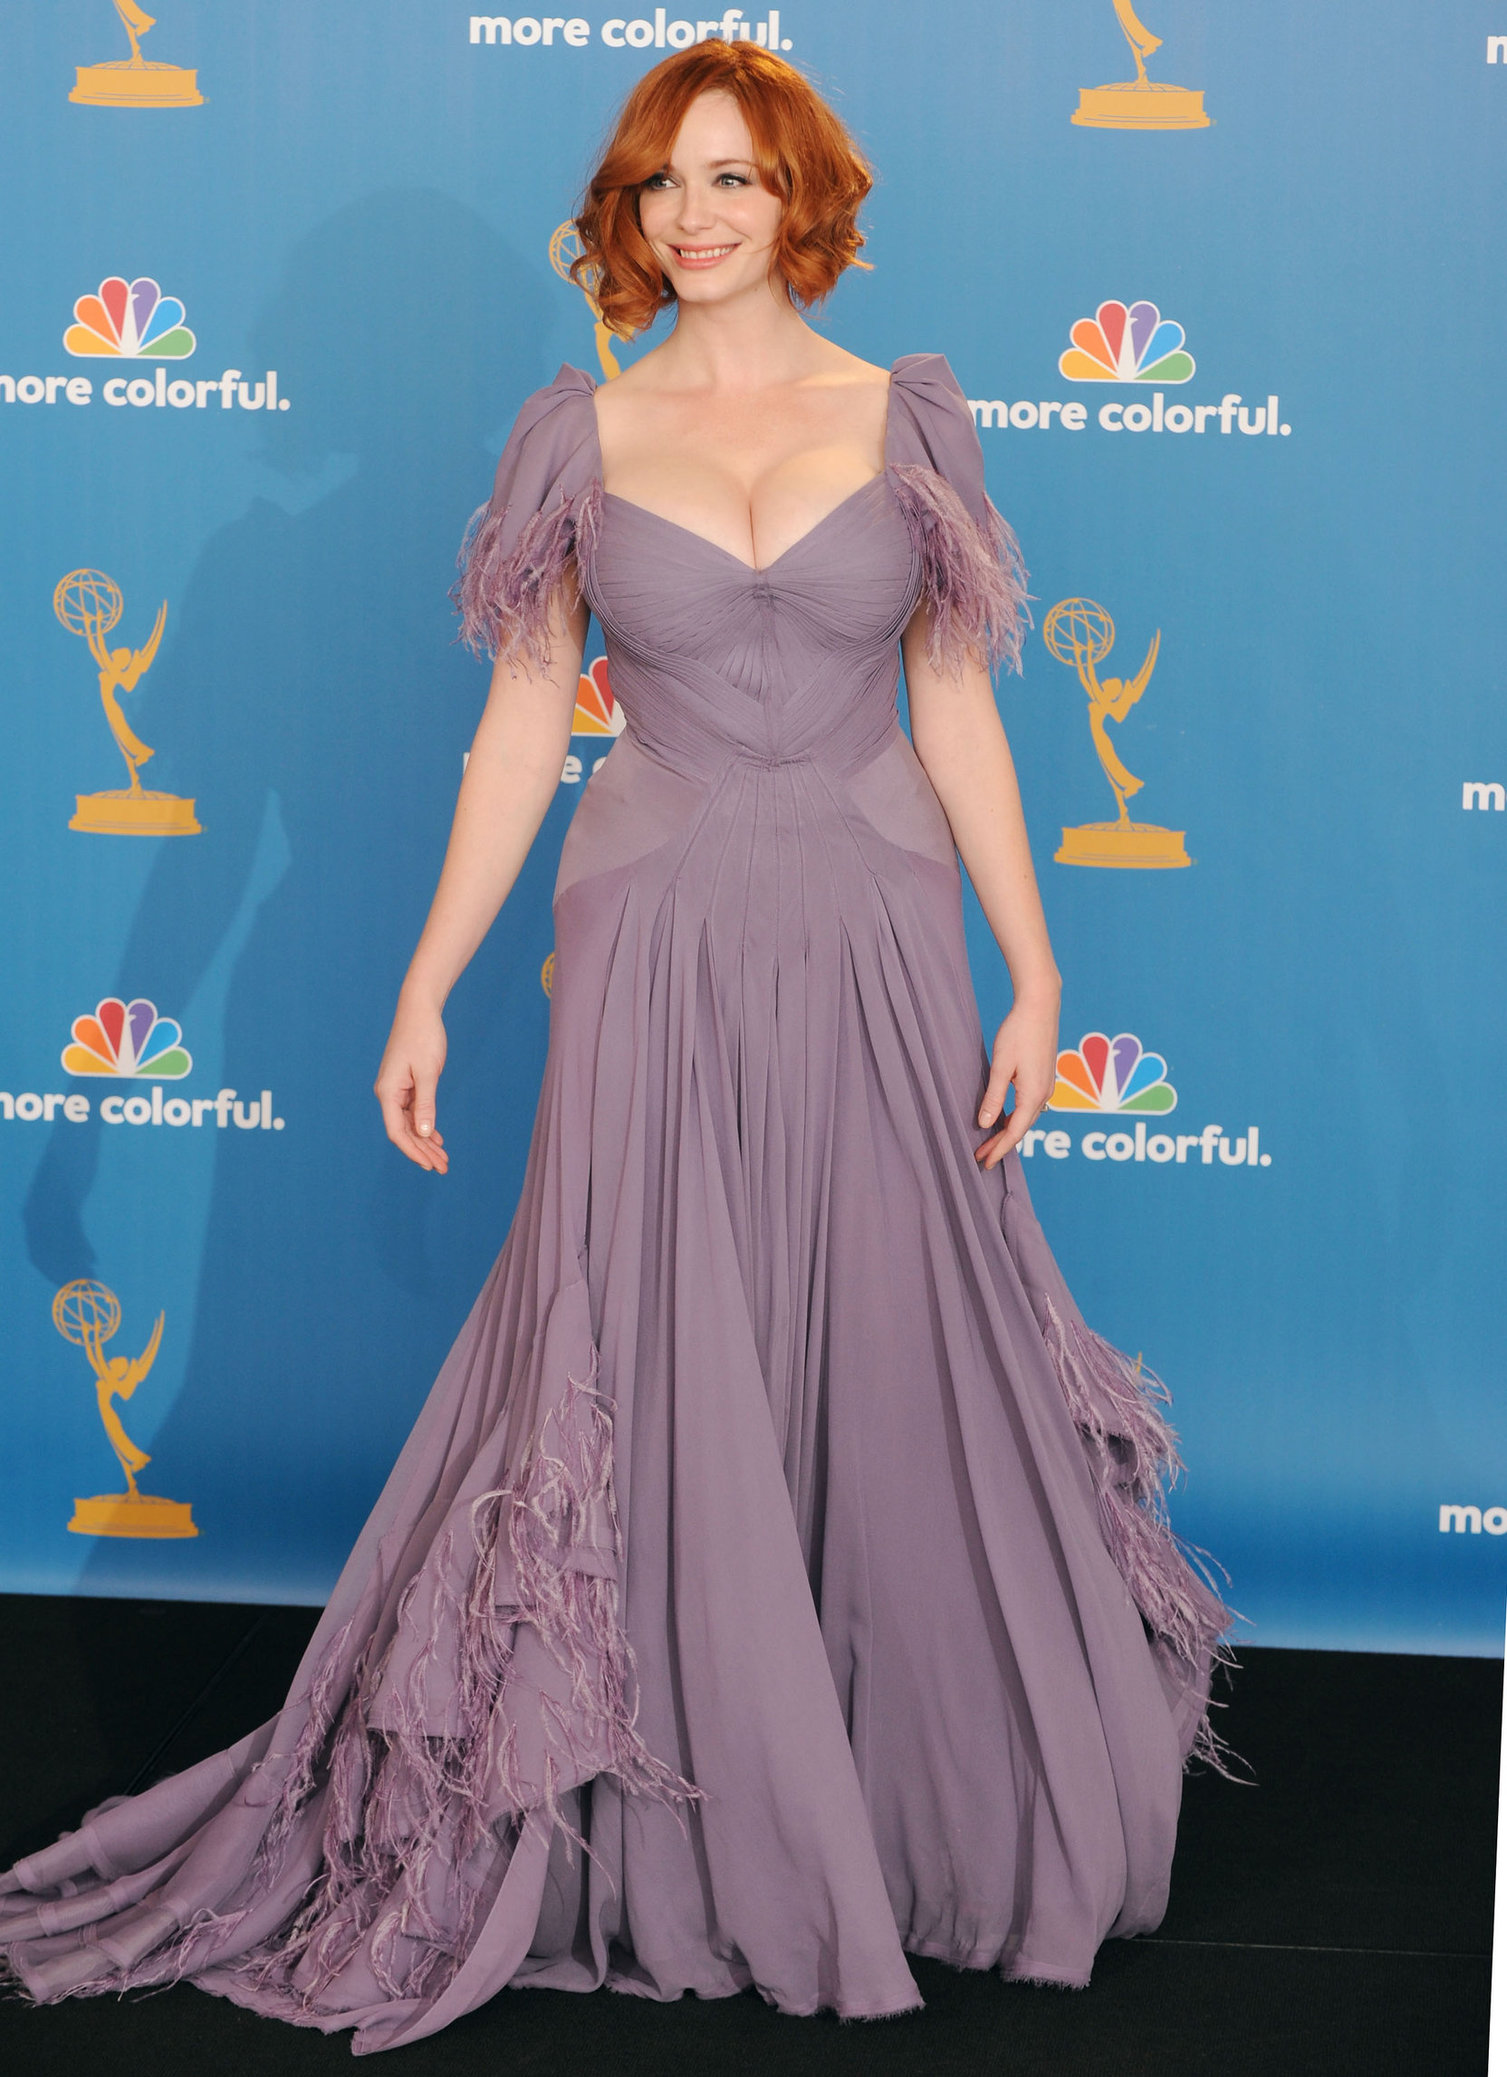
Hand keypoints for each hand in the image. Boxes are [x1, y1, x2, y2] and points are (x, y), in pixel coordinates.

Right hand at [375, 996, 448, 1173]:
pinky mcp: (406, 1085)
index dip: (412, 1151)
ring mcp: (397, 1090)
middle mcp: (388, 1094)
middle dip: (423, 1151)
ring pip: (410, 1124)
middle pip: (404, 1132)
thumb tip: (424, 1133)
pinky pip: (414, 1112)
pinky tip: (437, 1139)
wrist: (419, 1011)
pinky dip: (426, 1126)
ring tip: (444, 1159)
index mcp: (388, 1092)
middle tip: (444, 1168)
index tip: (429, 1165)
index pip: (397, 1131)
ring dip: (426, 1142)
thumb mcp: (427, 1072)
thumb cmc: (423, 1037)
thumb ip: (426, 1104)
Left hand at [973, 994, 1059, 1169]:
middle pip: (1021, 1128)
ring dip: (1008, 1131)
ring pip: (1026, 1118)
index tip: (985, 1163)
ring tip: (989, 1142)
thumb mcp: (1001, 1066)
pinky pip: (1029, 1106)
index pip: (1015, 1132)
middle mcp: (1044, 1094)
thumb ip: (994, 1097)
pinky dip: (1015, 1118)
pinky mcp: (1044, 1077)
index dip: (999, 1149)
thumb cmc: (1019, 1032)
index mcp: (1033, 1094)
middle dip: (1001, 1144)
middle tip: (981, 1157)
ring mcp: (1046, 1086)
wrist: (1040, 1006)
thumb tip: (986, 1124)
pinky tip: (1004, 1118)